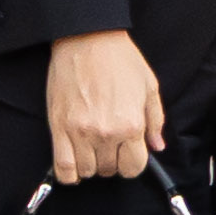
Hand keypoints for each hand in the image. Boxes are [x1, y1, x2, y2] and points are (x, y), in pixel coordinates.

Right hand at [41, 28, 163, 185]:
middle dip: (111, 163)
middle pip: (108, 170)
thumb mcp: (149, 88)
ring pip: (85, 171)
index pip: (133, 167)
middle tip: (109, 149)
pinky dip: (67, 174)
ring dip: (90, 166)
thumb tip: (156, 145)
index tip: (128, 157)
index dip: (132, 165)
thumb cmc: (119, 60)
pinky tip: (73, 167)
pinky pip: (61, 165)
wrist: (88, 40)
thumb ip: (155, 121)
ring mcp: (80, 132)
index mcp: (131, 124)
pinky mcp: (58, 127)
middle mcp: (106, 133)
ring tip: (91, 153)